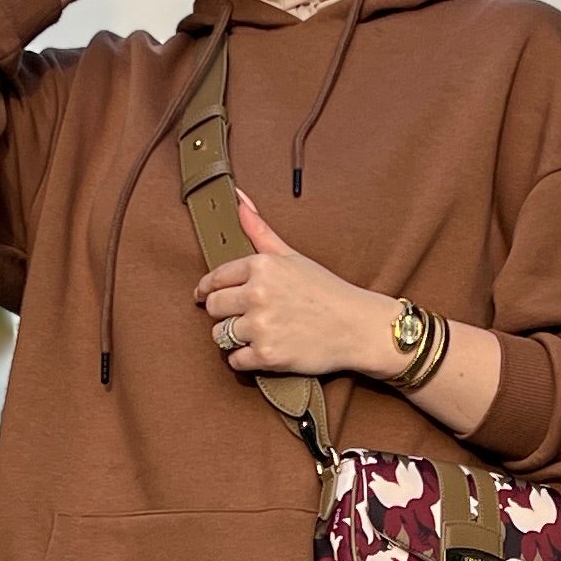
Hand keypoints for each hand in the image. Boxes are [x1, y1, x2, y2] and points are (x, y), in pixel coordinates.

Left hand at [195, 192, 400, 381]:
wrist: (357, 327)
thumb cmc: (326, 290)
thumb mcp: (292, 256)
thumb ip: (259, 230)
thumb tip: (236, 199)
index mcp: (262, 266)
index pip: (215, 279)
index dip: (207, 289)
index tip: (203, 295)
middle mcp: (258, 294)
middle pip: (213, 307)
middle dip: (224, 313)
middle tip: (243, 316)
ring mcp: (261, 326)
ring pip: (220, 335)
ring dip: (233, 337)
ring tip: (257, 333)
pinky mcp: (267, 355)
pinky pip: (234, 360)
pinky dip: (244, 359)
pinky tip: (261, 350)